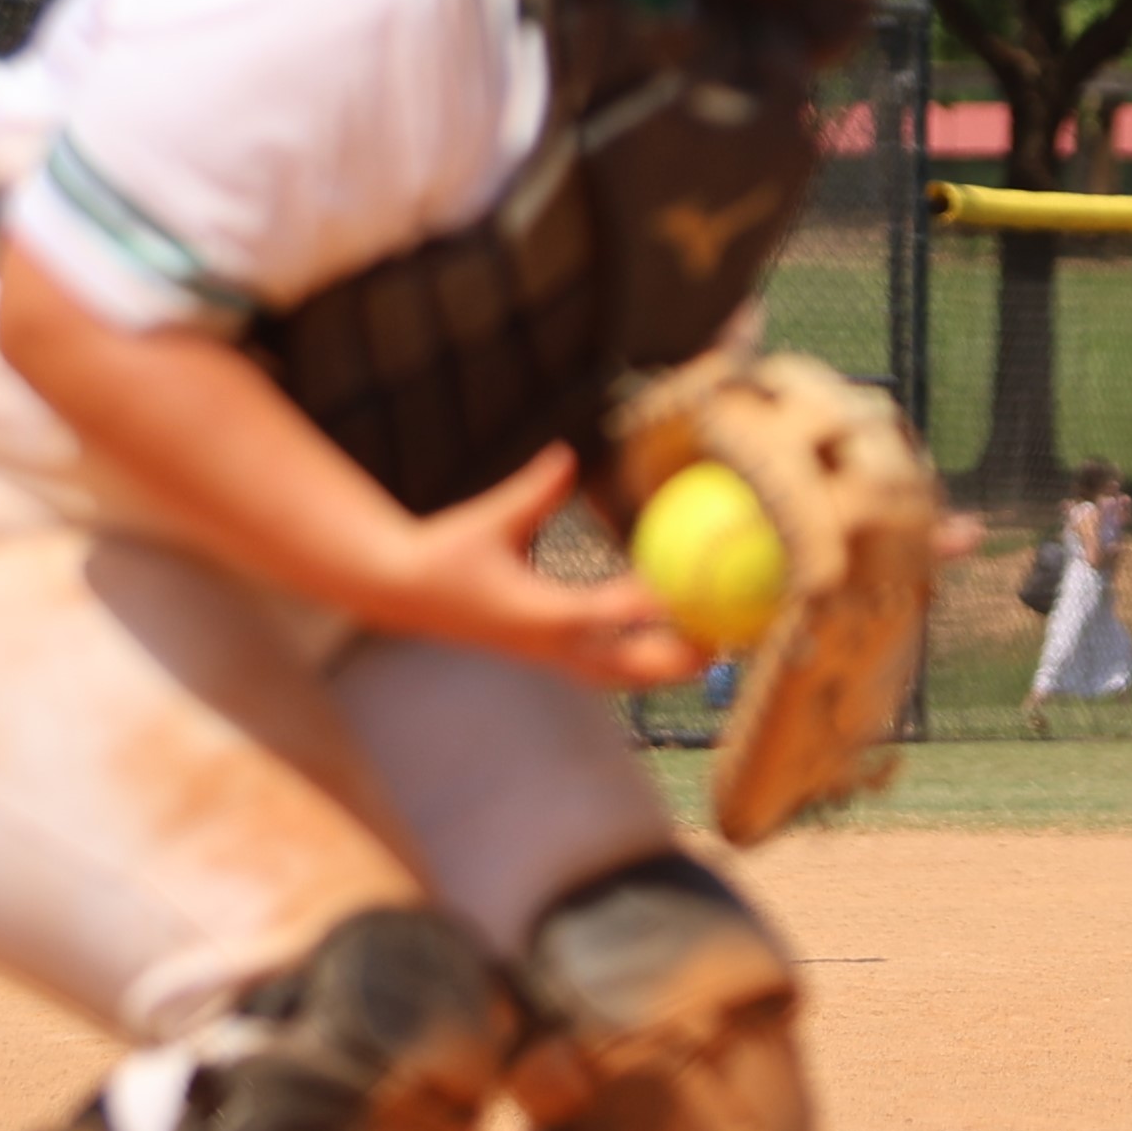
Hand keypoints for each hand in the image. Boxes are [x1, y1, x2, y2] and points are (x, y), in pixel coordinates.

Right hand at [384, 445, 704, 689]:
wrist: (403, 593)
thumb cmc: (447, 550)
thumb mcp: (492, 517)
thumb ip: (536, 490)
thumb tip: (568, 454)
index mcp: (543, 612)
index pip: (612, 615)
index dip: (657, 608)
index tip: (696, 596)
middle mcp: (553, 644)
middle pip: (632, 665)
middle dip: (680, 657)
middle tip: (727, 636)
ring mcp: (550, 657)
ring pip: (622, 676)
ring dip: (666, 668)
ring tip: (713, 651)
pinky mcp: (546, 657)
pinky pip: (604, 669)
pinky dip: (640, 663)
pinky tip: (668, 647)